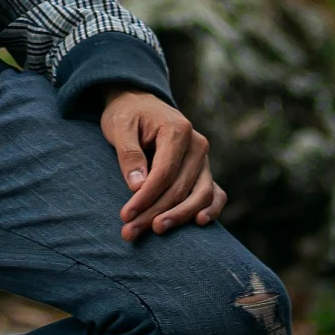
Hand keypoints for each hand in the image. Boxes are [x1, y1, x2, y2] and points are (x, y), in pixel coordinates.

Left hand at [100, 88, 225, 243]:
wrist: (139, 102)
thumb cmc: (127, 115)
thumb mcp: (119, 126)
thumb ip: (129, 154)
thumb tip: (137, 186)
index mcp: (178, 130)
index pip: (164, 173)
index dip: (146, 197)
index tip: (126, 215)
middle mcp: (197, 144)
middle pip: (179, 188)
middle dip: (155, 213)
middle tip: (130, 232)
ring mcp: (204, 158)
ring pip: (199, 195)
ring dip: (178, 218)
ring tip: (156, 231)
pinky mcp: (204, 170)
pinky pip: (214, 193)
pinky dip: (211, 209)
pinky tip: (199, 222)